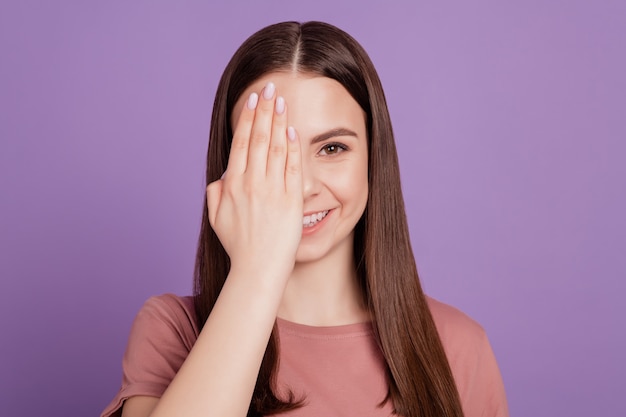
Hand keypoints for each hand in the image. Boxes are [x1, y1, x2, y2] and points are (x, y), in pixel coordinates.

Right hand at [206, 82, 302, 281]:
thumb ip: (215, 194)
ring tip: (281, 100)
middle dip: (264, 110)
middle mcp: (251, 183)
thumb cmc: (238, 247)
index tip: (252, 100)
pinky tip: (293, 129)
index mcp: (232, 185)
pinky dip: (293, 147)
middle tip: (269, 87)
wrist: (258, 270)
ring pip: (276, 147)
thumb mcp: (216, 219)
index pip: (241, 143)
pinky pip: (292, 167)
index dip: (247, 118)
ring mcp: (272, 190)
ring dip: (279, 120)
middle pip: (259, 138)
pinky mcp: (291, 200)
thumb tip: (221, 177)